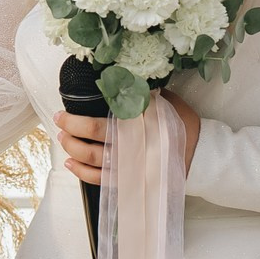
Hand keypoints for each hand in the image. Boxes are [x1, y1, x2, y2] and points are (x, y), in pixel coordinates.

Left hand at [55, 94, 199, 184]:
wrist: (201, 154)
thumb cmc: (181, 124)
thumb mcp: (164, 101)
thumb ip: (141, 93)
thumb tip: (118, 78)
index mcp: (137, 127)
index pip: (99, 126)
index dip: (76, 122)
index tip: (62, 114)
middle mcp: (131, 148)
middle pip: (92, 144)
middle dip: (70, 134)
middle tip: (58, 124)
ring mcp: (130, 166)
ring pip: (94, 162)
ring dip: (73, 151)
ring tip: (62, 140)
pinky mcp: (130, 180)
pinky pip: (101, 180)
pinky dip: (83, 173)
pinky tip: (71, 163)